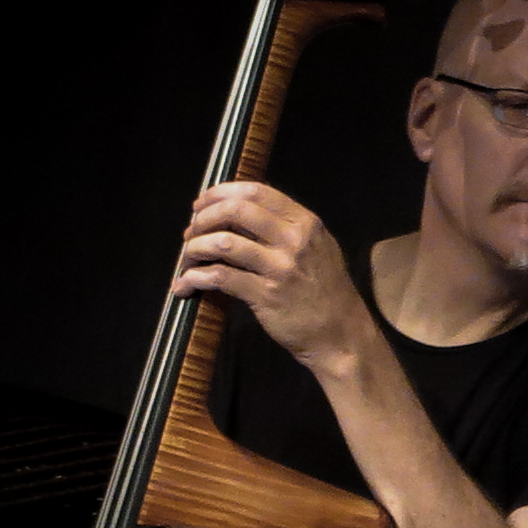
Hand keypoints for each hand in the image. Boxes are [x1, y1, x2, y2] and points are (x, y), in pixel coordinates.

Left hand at [173, 183, 373, 369]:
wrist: (342, 335)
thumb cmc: (327, 293)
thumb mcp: (318, 250)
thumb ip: (286, 229)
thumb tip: (238, 213)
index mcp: (306, 224)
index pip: (256, 192)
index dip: (221, 193)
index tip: (202, 203)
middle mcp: (294, 241)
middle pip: (235, 210)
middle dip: (203, 217)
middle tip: (191, 231)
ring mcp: (280, 268)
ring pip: (223, 242)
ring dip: (195, 248)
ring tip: (187, 257)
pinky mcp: (266, 295)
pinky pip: (220, 277)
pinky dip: (195, 278)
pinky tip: (186, 284)